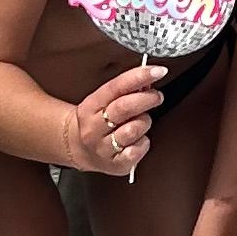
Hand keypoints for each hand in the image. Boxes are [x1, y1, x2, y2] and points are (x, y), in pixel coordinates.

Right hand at [62, 59, 162, 180]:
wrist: (78, 148)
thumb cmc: (97, 120)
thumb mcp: (103, 101)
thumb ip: (125, 90)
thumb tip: (149, 78)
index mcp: (91, 106)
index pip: (117, 87)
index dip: (139, 77)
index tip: (158, 71)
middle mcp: (94, 127)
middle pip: (124, 107)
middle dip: (147, 98)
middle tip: (157, 96)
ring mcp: (103, 147)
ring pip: (133, 129)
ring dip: (144, 122)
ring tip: (142, 121)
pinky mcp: (115, 164)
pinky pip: (137, 150)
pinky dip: (143, 143)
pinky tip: (138, 139)